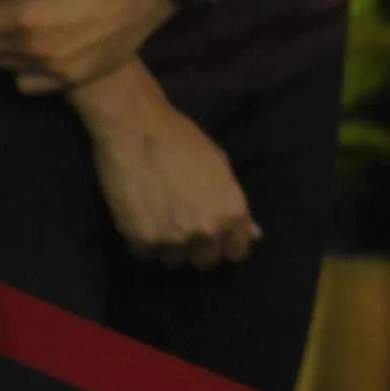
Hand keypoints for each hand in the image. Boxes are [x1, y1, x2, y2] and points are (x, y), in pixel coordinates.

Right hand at [70, 69, 259, 266]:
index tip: (217, 240)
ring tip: (160, 222)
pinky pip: (145, 254)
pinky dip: (143, 242)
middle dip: (198, 249)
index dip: (226, 247)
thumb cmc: (183, 141)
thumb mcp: (221, 168)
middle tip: (184, 229)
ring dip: (169, 247)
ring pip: (174, 260)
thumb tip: (253, 233)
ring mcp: (173, 237)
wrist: (136, 129)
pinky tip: (141, 221)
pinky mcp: (141, 237)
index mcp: (232, 213)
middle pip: (206, 261)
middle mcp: (207, 231)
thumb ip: (235, 205)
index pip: (237, 253)